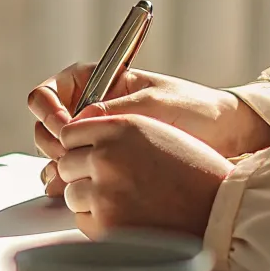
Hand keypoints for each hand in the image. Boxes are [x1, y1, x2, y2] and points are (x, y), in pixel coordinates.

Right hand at [29, 63, 269, 194]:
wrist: (224, 134)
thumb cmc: (193, 108)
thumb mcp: (153, 104)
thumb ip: (113, 112)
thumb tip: (76, 123)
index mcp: (95, 82)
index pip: (48, 93)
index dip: (50, 111)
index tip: (67, 128)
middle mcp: (87, 108)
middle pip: (45, 125)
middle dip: (52, 142)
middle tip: (71, 156)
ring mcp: (93, 137)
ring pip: (54, 152)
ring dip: (57, 165)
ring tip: (71, 176)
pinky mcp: (102, 162)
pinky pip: (72, 170)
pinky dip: (67, 180)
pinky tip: (76, 188)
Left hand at [55, 115, 232, 238]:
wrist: (225, 210)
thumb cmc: (198, 173)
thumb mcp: (157, 133)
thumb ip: (115, 133)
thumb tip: (74, 140)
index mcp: (121, 127)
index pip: (70, 133)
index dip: (80, 148)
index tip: (89, 158)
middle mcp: (107, 155)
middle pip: (66, 164)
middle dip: (81, 175)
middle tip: (110, 184)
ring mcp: (103, 191)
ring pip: (71, 194)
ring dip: (90, 200)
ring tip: (124, 202)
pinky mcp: (106, 224)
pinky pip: (82, 221)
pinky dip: (98, 222)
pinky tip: (127, 218)